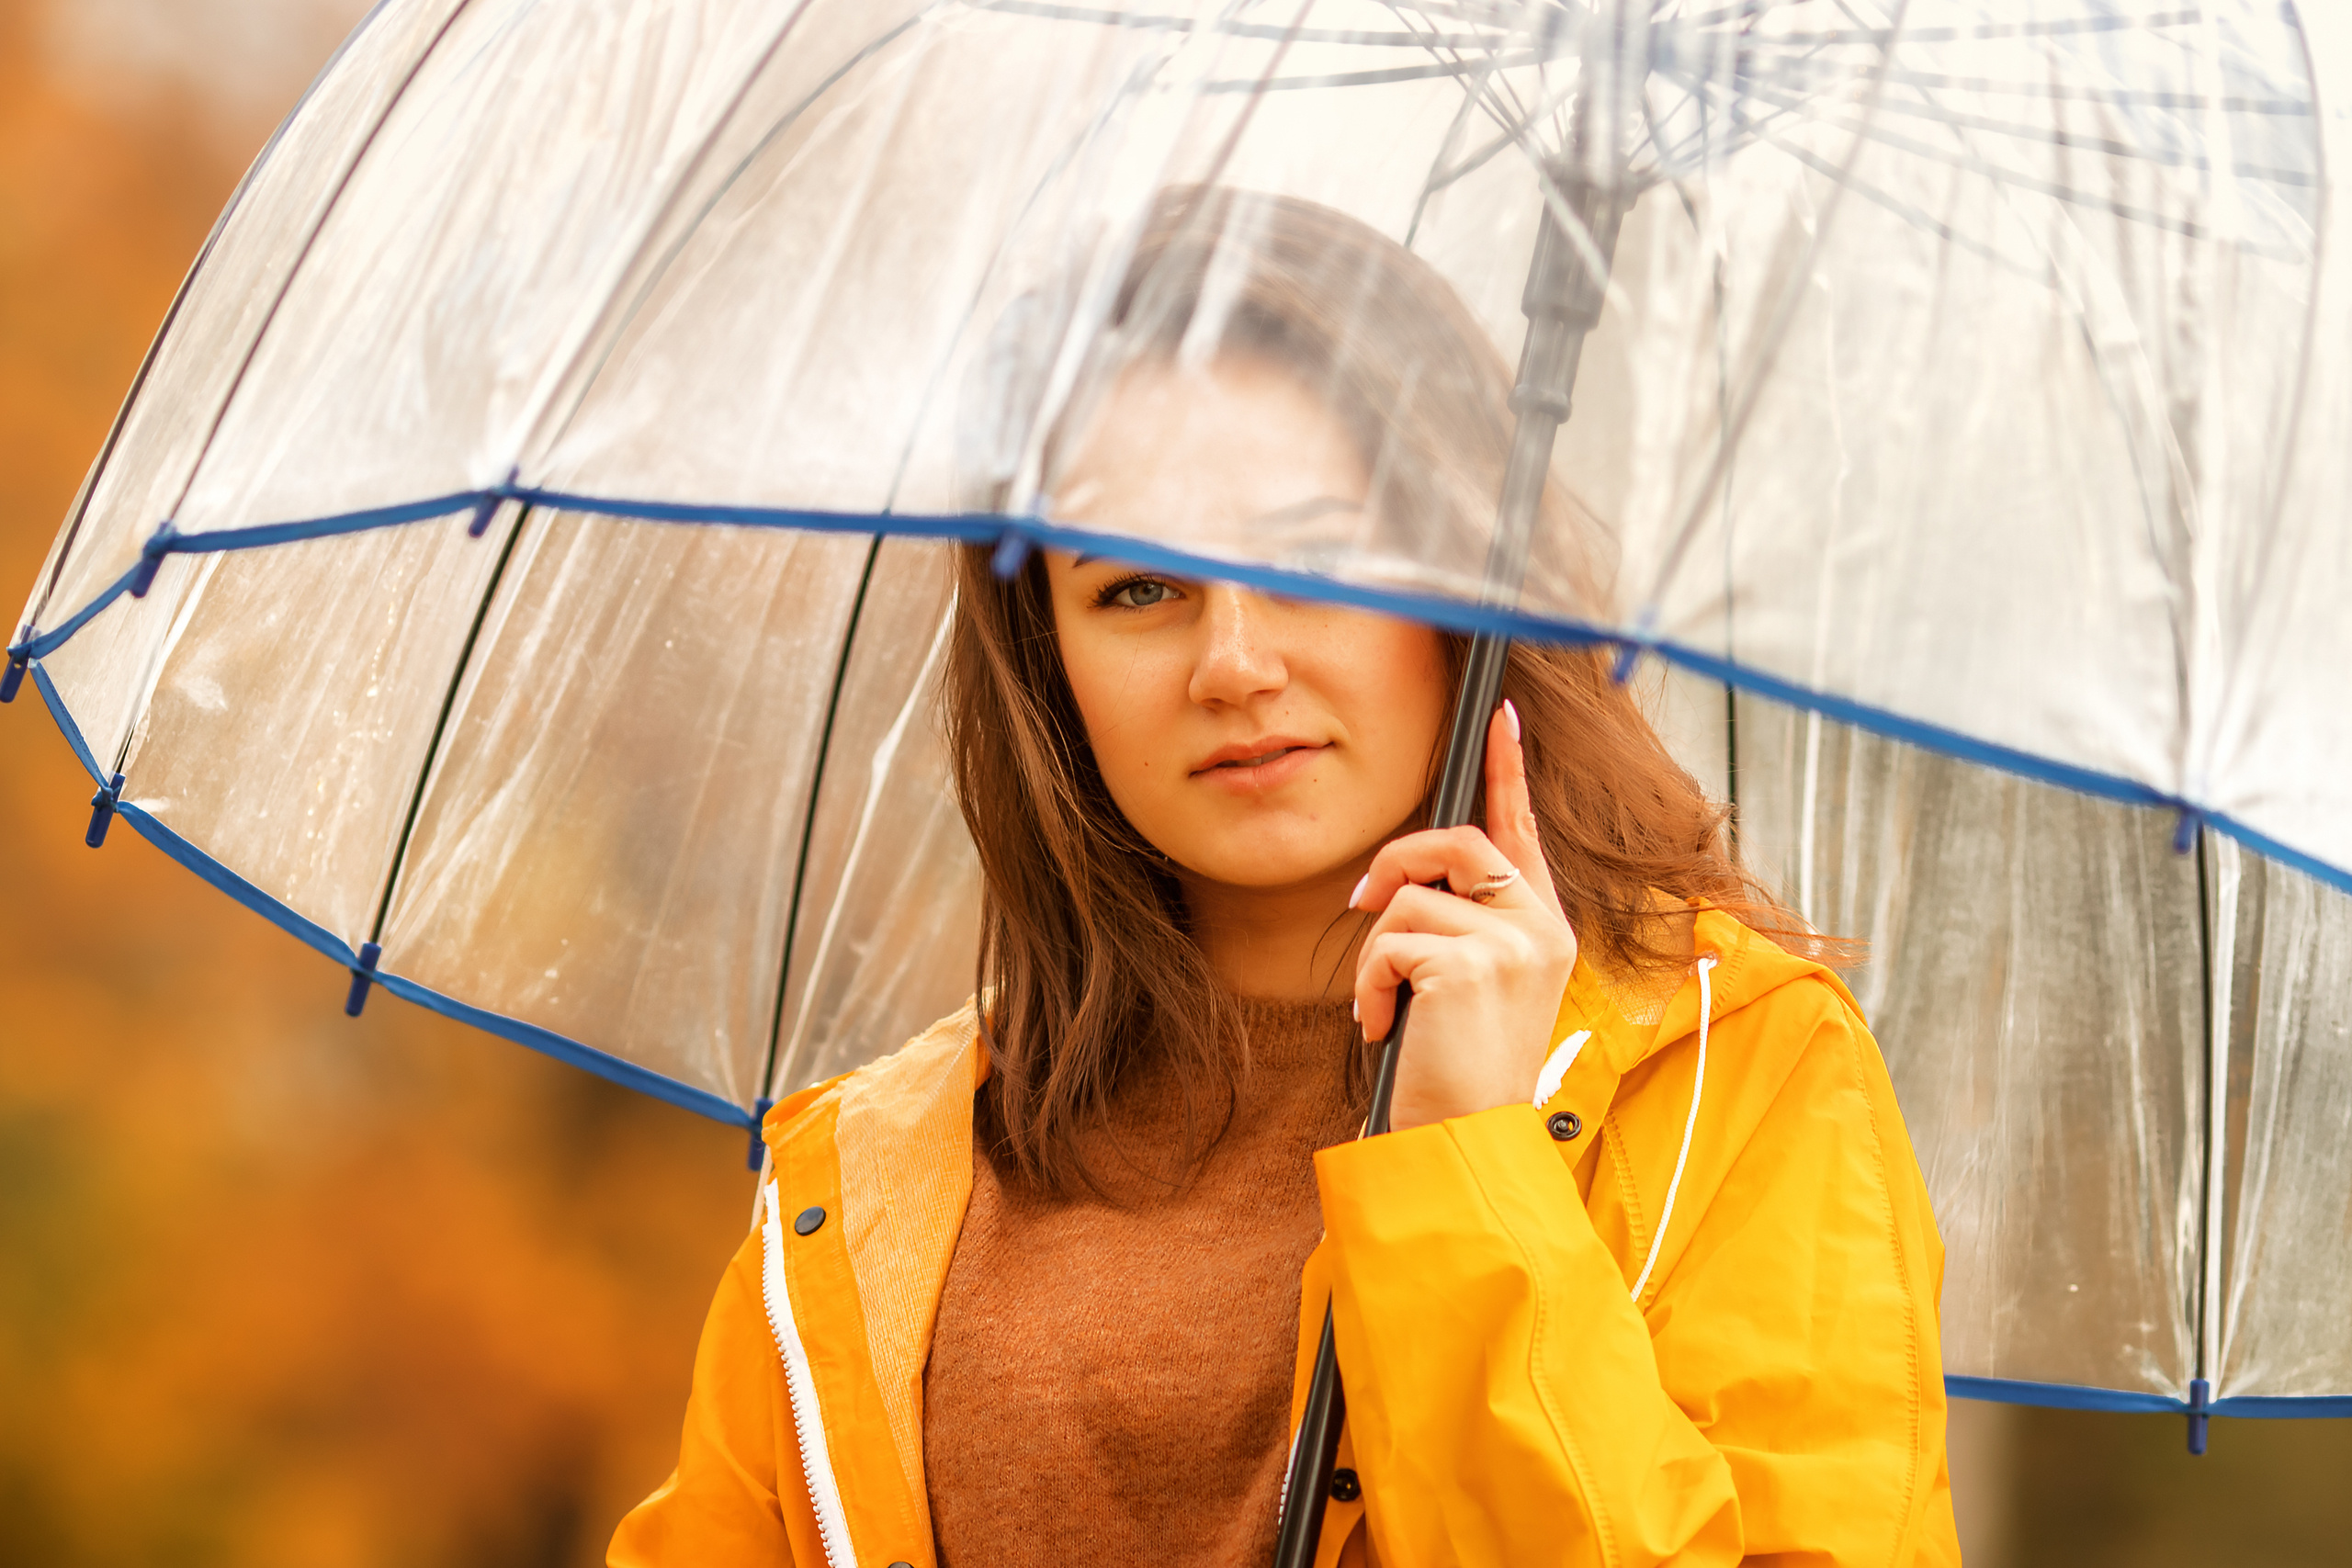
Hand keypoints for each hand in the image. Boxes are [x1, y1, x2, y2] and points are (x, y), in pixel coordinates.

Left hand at [1350, 702, 1578, 1131]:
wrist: (1466, 1140)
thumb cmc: (1457, 1070)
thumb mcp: (1469, 987)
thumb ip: (1458, 926)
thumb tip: (1398, 881)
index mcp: (1544, 930)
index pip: (1523, 832)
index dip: (1508, 771)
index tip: (1499, 717)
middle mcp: (1541, 929)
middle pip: (1458, 842)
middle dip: (1398, 862)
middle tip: (1360, 903)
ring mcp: (1512, 945)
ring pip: (1410, 898)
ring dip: (1375, 954)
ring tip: (1384, 1009)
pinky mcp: (1471, 966)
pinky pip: (1389, 941)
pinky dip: (1369, 985)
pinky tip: (1384, 1028)